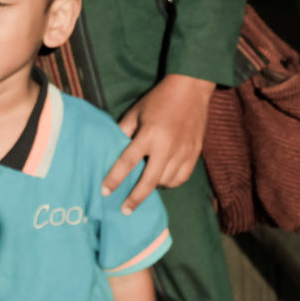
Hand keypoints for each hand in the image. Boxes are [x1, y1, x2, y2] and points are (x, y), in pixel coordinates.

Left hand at [101, 74, 214, 214]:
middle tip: (124, 210)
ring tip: (144, 184)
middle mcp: (167, 146)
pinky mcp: (195, 153)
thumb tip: (112, 149)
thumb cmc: (159, 99)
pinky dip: (170, 182)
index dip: (115, 179)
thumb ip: (124, 132)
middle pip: (149, 181)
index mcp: (149, 134)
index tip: (105, 192)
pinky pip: (181, 178)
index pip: (128, 161)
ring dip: (153, 186)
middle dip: (135, 198)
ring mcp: (183, 151)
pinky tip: (163, 179)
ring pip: (166, 181)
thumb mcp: (136, 112)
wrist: (191, 89)